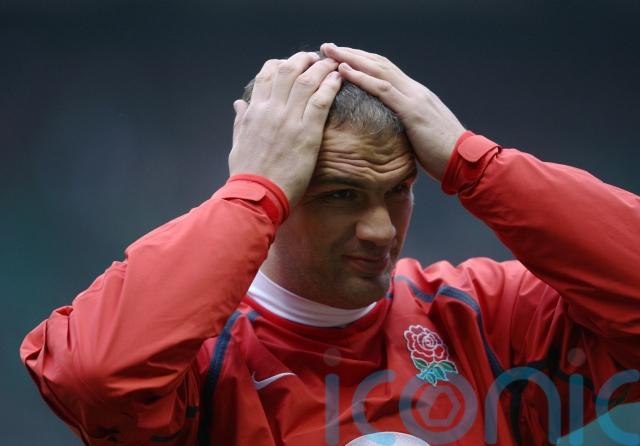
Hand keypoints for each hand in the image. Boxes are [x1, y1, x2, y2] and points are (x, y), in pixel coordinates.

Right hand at [229, 52, 341, 204]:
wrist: (256, 194)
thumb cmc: (247, 173)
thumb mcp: (238, 142)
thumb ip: (241, 120)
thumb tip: (239, 103)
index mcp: (255, 111)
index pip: (267, 75)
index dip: (280, 64)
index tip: (290, 63)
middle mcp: (271, 110)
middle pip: (288, 71)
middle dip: (302, 60)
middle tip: (314, 58)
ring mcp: (289, 120)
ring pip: (307, 81)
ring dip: (321, 68)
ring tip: (331, 64)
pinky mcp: (307, 133)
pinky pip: (321, 100)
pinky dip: (330, 85)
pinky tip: (338, 79)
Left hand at [321, 43, 464, 180]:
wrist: (465, 162)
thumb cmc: (442, 156)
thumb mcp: (418, 137)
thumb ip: (404, 128)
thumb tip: (388, 134)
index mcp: (415, 96)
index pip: (385, 71)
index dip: (362, 62)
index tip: (341, 58)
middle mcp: (414, 90)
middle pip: (378, 64)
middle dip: (352, 54)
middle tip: (328, 46)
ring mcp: (414, 97)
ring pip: (378, 69)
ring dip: (351, 59)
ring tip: (330, 51)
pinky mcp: (412, 110)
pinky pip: (382, 89)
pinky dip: (361, 77)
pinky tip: (343, 71)